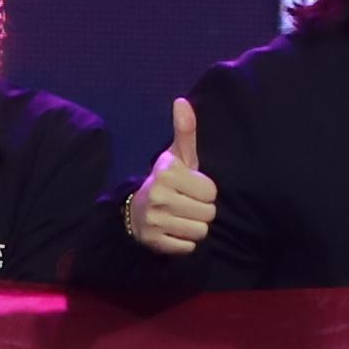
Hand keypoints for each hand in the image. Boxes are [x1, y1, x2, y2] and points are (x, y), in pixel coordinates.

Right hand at [121, 99, 218, 258]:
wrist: (137, 210)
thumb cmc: (167, 180)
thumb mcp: (177, 155)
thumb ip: (185, 131)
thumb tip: (182, 101)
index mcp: (166, 173)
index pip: (211, 191)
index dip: (205, 190)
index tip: (191, 187)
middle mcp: (158, 195)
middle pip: (208, 213)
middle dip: (202, 210)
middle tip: (187, 204)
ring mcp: (155, 220)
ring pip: (200, 231)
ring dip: (195, 226)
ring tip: (181, 217)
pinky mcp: (155, 242)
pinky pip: (188, 247)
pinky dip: (185, 242)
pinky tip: (174, 230)